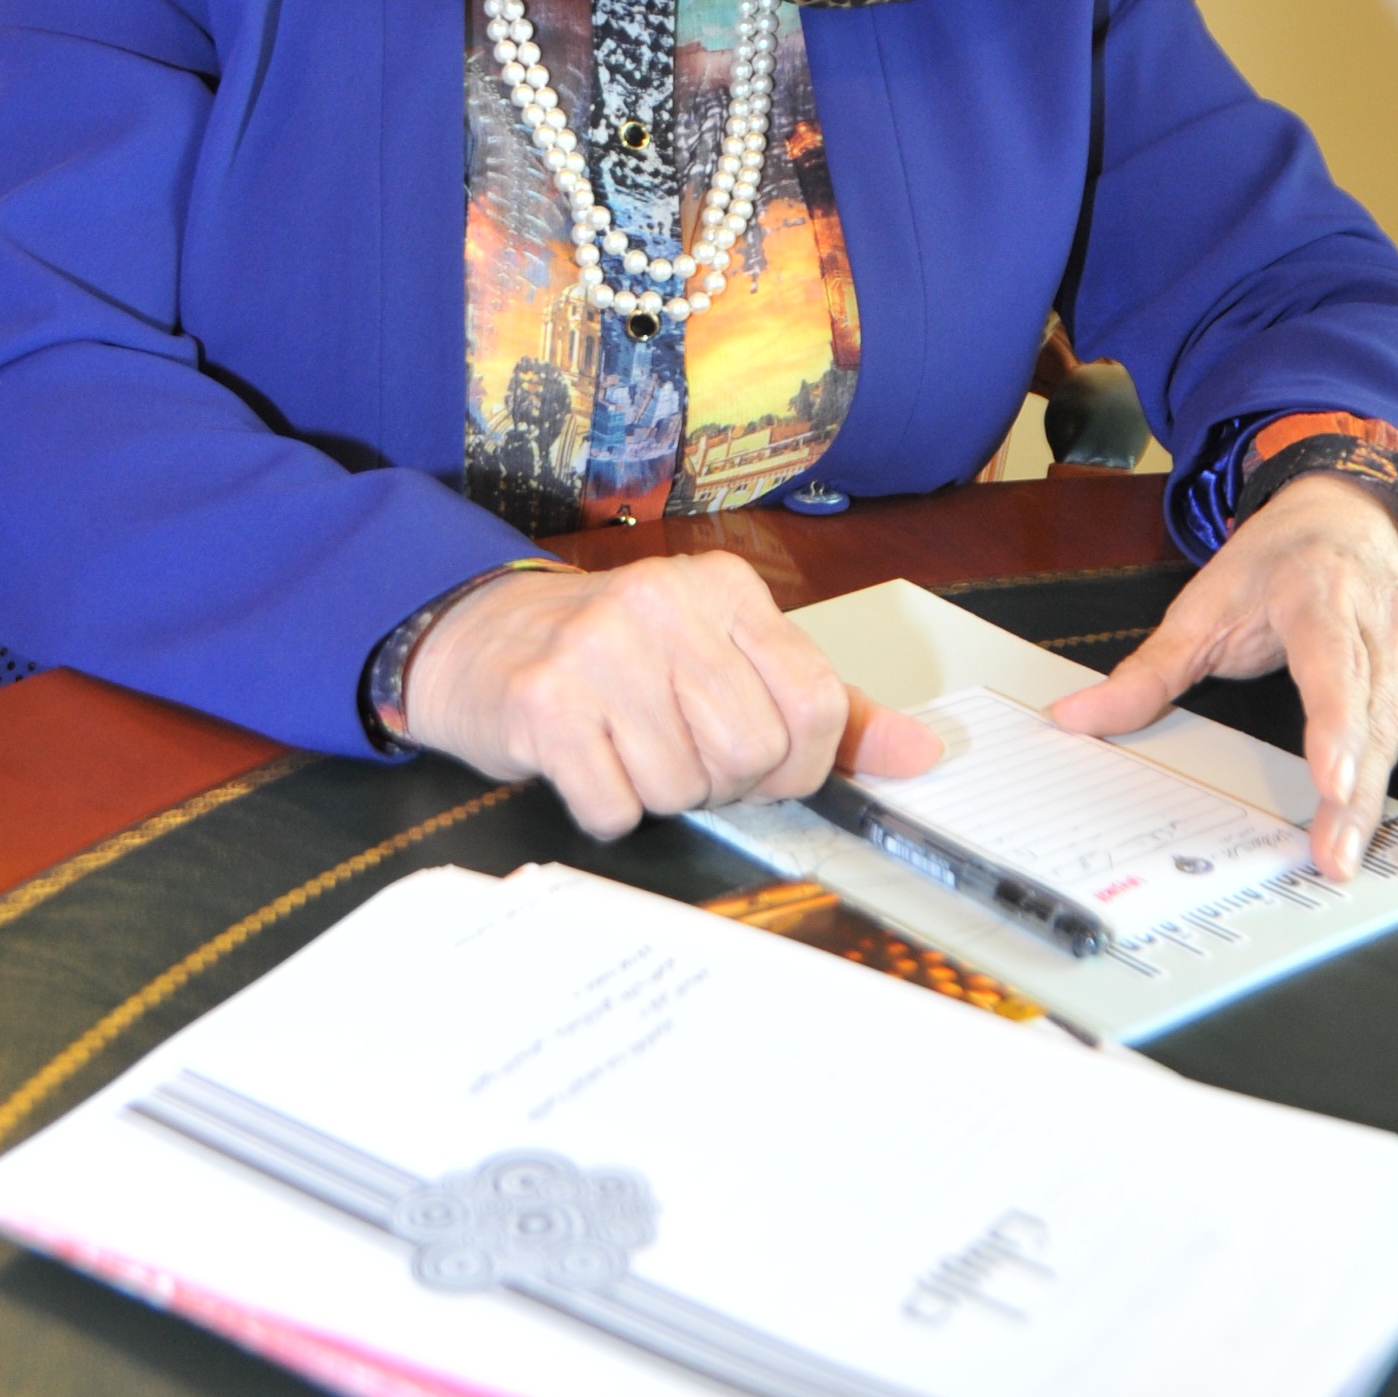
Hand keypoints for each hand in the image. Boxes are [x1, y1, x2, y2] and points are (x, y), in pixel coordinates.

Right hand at [404, 551, 939, 839]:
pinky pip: (615, 807)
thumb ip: (827, 708)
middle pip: (752, 754)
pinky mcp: (544, 702)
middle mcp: (663, 603)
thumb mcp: (723, 658)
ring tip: (624, 746)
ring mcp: (599, 649)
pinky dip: (605, 808)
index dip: (799, 765)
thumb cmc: (613, 656)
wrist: (476, 638)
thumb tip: (921, 755)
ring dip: (657, 793)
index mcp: (723, 588)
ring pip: (684, 787)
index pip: (816, 704)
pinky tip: (585, 762)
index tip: (763, 765)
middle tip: (679, 752)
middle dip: (723, 782)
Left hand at [1048, 474, 1397, 881]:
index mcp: (1320, 602)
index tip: (1331, 776)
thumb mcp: (1202, 602)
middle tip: (1347, 855)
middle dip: (1370, 793)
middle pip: (1386, 717)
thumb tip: (1075, 717)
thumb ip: (1146, 671)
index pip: (1331, 667)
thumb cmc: (1275, 562)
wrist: (1345, 508)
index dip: (1336, 724)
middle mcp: (1384, 631)